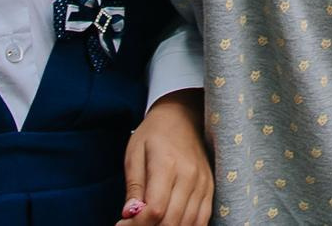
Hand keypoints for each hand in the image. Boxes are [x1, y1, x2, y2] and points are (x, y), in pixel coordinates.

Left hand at [121, 90, 212, 224]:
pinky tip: (171, 224)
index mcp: (167, 164)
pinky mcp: (210, 188)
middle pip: (171, 221)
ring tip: (150, 223)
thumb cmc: (154, 133)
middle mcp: (189, 176)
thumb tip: (129, 215)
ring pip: (188, 224)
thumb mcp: (135, 153)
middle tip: (133, 225)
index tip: (121, 224)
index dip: (136, 224)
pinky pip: (202, 219)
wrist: (183, 116)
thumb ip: (134, 186)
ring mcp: (203, 183)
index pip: (155, 209)